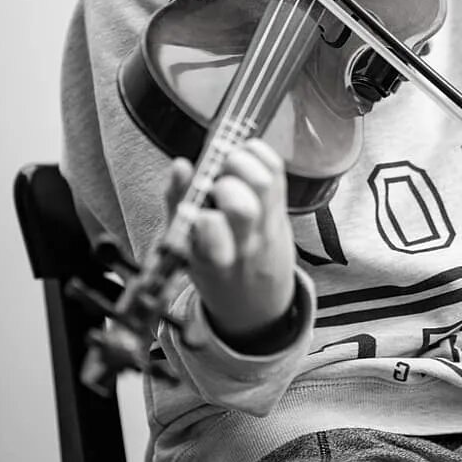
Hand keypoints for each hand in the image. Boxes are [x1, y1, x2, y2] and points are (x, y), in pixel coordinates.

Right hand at [165, 138, 295, 352]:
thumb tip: (180, 166)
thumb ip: (177, 207)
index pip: (211, 233)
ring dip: (243, 162)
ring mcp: (268, 227)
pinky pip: (278, 174)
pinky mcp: (283, 213)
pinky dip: (260, 155)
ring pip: (264, 184)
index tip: (193, 206)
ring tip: (228, 162)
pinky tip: (245, 157)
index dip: (203, 215)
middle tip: (214, 179)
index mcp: (212, 260)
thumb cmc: (218, 276)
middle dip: (224, 183)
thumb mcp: (185, 254)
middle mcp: (245, 243)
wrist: (259, 305)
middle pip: (242, 206)